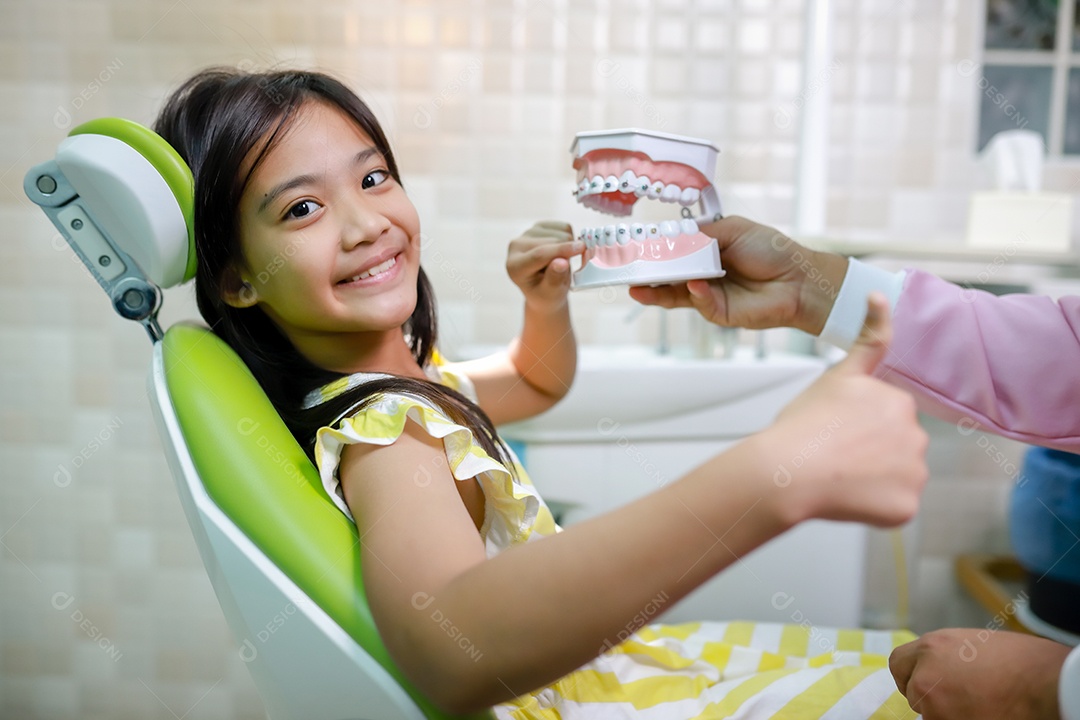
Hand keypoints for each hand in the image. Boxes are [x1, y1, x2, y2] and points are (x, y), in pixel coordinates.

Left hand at [506, 221, 582, 312]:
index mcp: (515, 266)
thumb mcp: (552, 294)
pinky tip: (562, 252)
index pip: (539, 255)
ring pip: (560, 232)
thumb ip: (555, 279)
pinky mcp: (538, 226)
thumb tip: (561, 262)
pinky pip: (563, 227)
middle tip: (569, 269)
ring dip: (569, 247)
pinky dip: (570, 239)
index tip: (582, 248)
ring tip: (562, 263)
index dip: (561, 250)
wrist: (544, 290)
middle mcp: (516, 246)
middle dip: (567, 253)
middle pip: (552, 241)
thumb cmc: (547, 295)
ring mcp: (527, 233)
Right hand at [627, 216, 847, 334]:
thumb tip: (675, 238)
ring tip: (636, 287)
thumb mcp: (733, 230)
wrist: (799, 279)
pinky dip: (695, 293)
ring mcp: (707, 295)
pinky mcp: (717, 312)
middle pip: (666, 276)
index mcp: (705, 252)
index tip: (634, 246)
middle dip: (646, 273)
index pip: (673, 252)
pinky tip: (694, 284)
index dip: (654, 250)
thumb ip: (703, 234)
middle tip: (625, 269)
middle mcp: (702, 274)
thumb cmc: (771, 251)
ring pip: (674, 294)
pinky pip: (699, 302)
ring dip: (655, 290)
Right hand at [759, 293, 927, 526]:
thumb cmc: (803, 425)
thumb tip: (880, 293)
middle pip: (896, 446)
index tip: (837, 432)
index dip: (858, 426)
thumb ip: (869, 338)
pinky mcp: (906, 506)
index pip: (887, 417)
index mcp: (898, 402)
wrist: (787, 471)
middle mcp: (915, 435)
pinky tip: (848, 497)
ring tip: (837, 476)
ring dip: (874, 479)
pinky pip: (895, 507)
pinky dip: (874, 506)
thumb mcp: (838, 374)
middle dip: (871, 452)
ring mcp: (914, 472)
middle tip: (834, 454)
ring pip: (897, 477)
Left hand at [889, 629, 1069, 718]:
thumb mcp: (971, 643)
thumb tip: (932, 668)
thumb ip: (944, 655)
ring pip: (928, 713)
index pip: (897, 663)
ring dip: (945, 713)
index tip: (923, 683)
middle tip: (958, 698)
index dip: (911, 675)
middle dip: (930, 697)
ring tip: (978, 705)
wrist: (1043, 683)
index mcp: (931, 646)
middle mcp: (925, 673)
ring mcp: (934, 702)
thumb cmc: (1019, 661)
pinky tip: (982, 714)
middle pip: (912, 692)